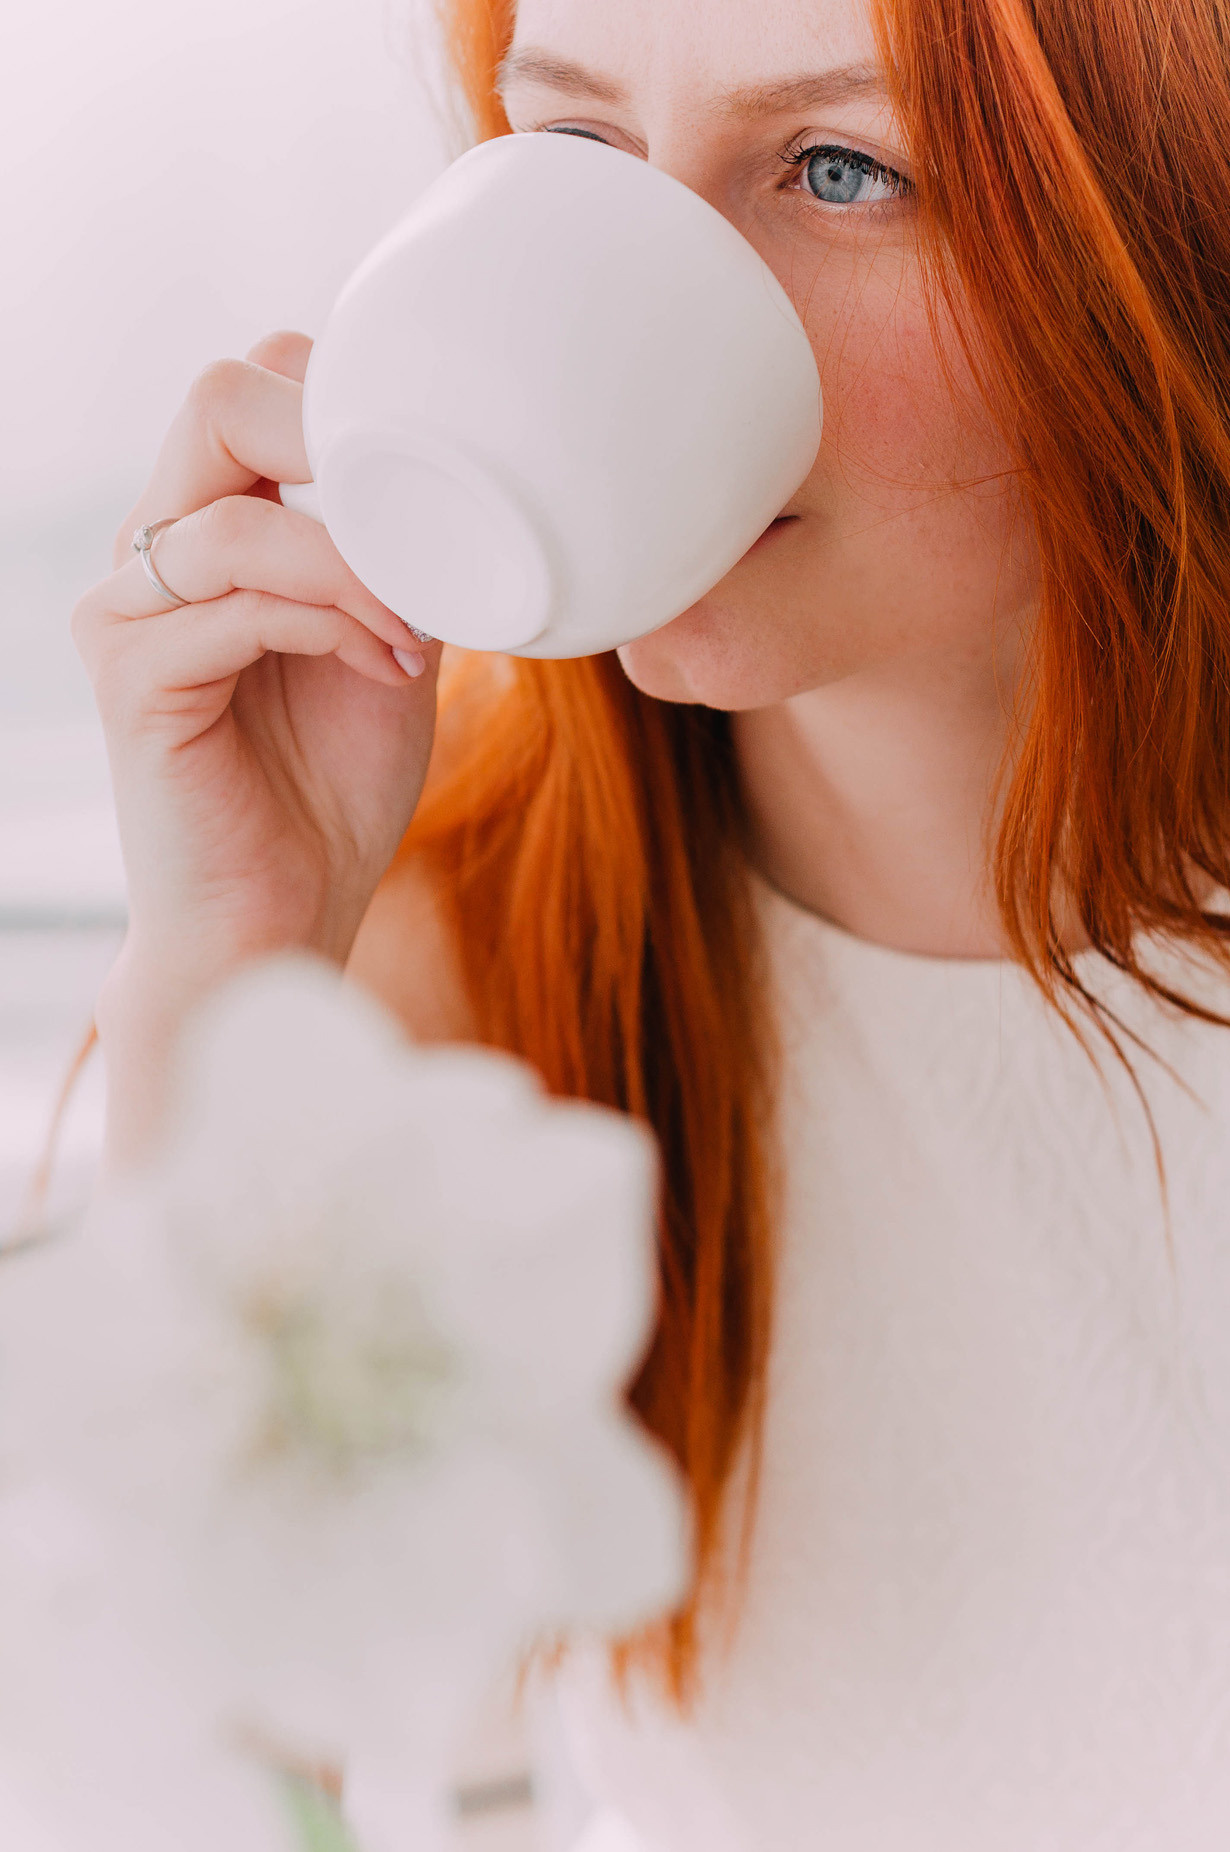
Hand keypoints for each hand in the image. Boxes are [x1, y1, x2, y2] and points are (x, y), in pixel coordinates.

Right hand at [73, 331, 442, 1157]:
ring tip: (415, 633)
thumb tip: (465, 488)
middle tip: (422, 515)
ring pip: (235, 517)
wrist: (283, 920)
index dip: (345, 397)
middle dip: (338, 441)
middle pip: (217, 397)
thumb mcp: (389, 647)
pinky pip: (237, 606)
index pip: (251, 385)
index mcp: (207, 529)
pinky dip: (330, 623)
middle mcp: (151, 553)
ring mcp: (126, 613)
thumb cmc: (332, 793)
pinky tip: (387, 667)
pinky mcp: (131, 680)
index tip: (437, 477)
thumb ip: (397, 562)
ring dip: (354, 566)